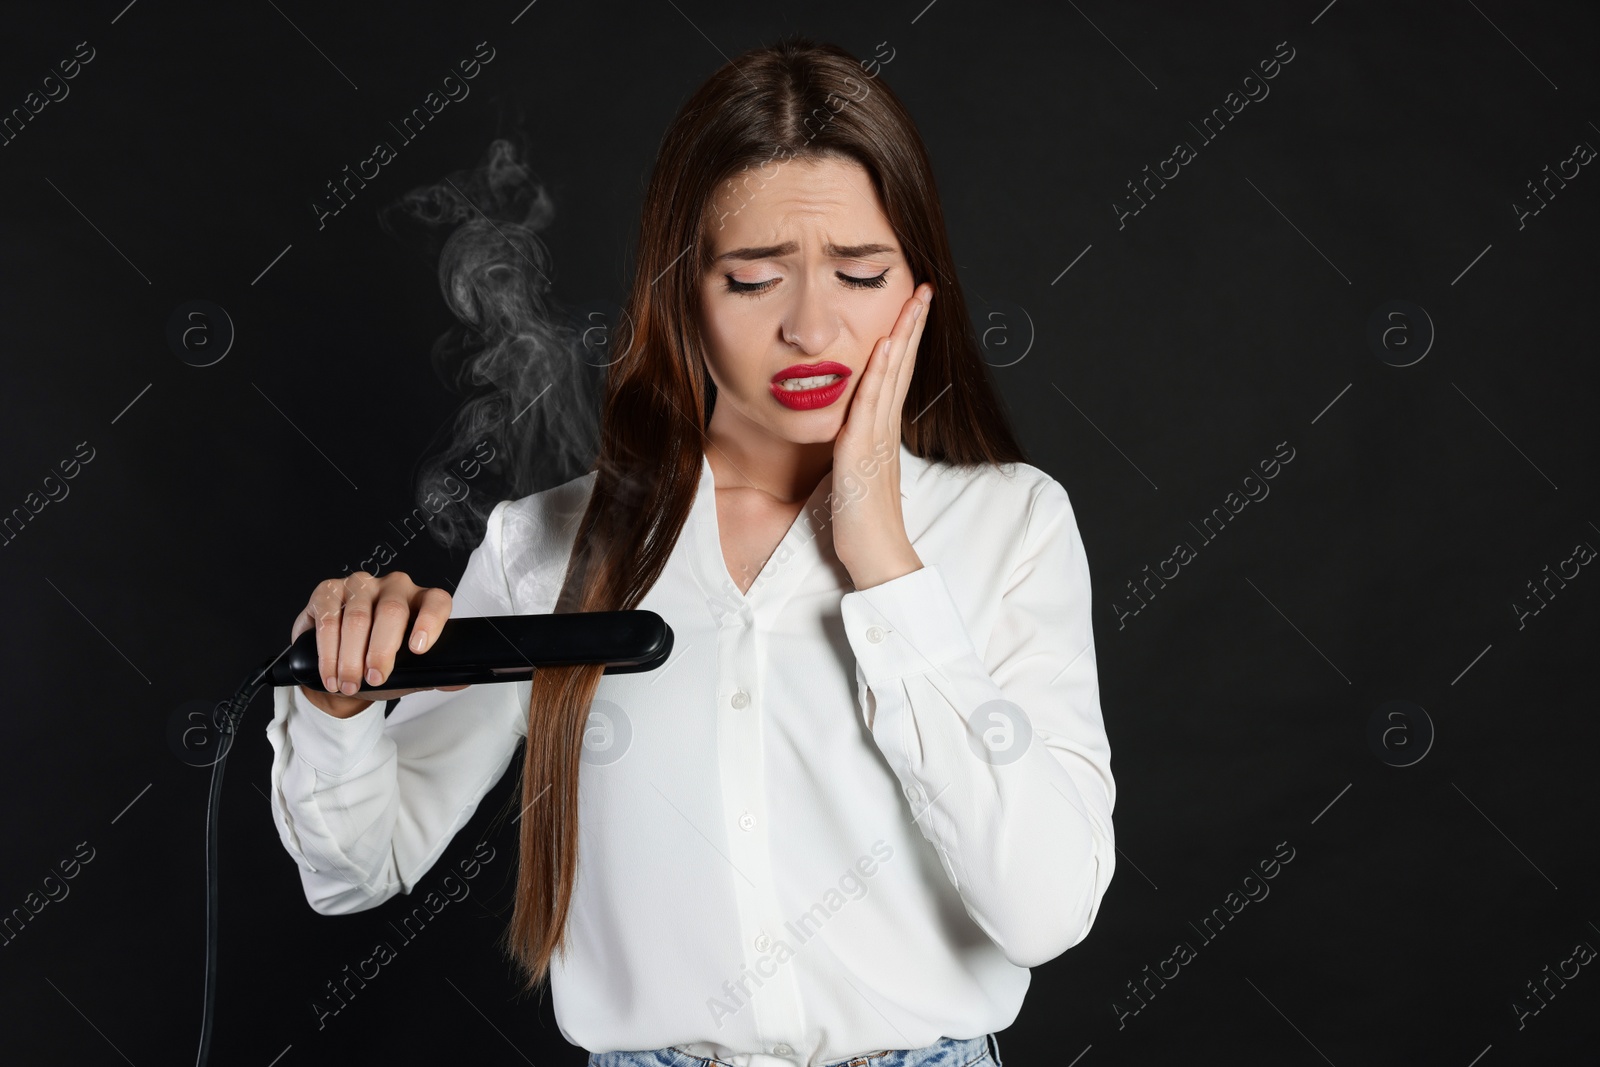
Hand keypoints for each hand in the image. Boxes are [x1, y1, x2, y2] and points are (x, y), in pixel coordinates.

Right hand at [289, 570, 469, 718]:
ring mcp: (361, 585)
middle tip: (375, 678)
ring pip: (357, 618)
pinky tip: (330, 673)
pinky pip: (329, 619)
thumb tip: (461, 682)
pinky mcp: (329, 591)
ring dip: (350, 657)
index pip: (436, 602)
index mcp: (422, 601)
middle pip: (392, 611)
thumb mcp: (411, 670)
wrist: (343, 666)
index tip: (419, 649)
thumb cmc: (381, 661)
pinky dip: (328, 652)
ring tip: (348, 684)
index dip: (430, 623)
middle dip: (381, 650)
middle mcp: (394, 587)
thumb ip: (435, 674)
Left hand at [831, 281, 933, 588]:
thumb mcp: (860, 473)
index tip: (913, 308)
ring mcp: (877, 437)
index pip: (897, 374)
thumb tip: (854, 430)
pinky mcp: (863, 451)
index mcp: (883, 431)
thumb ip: (860, 447)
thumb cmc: (864, 522)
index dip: (906, 339)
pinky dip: (879, 372)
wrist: (877, 555)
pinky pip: (872, 404)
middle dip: (911, 324)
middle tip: (923, 290)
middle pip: (901, 365)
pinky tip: (885, 347)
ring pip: (891, 376)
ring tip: (913, 302)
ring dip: (902, 336)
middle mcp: (885, 428)